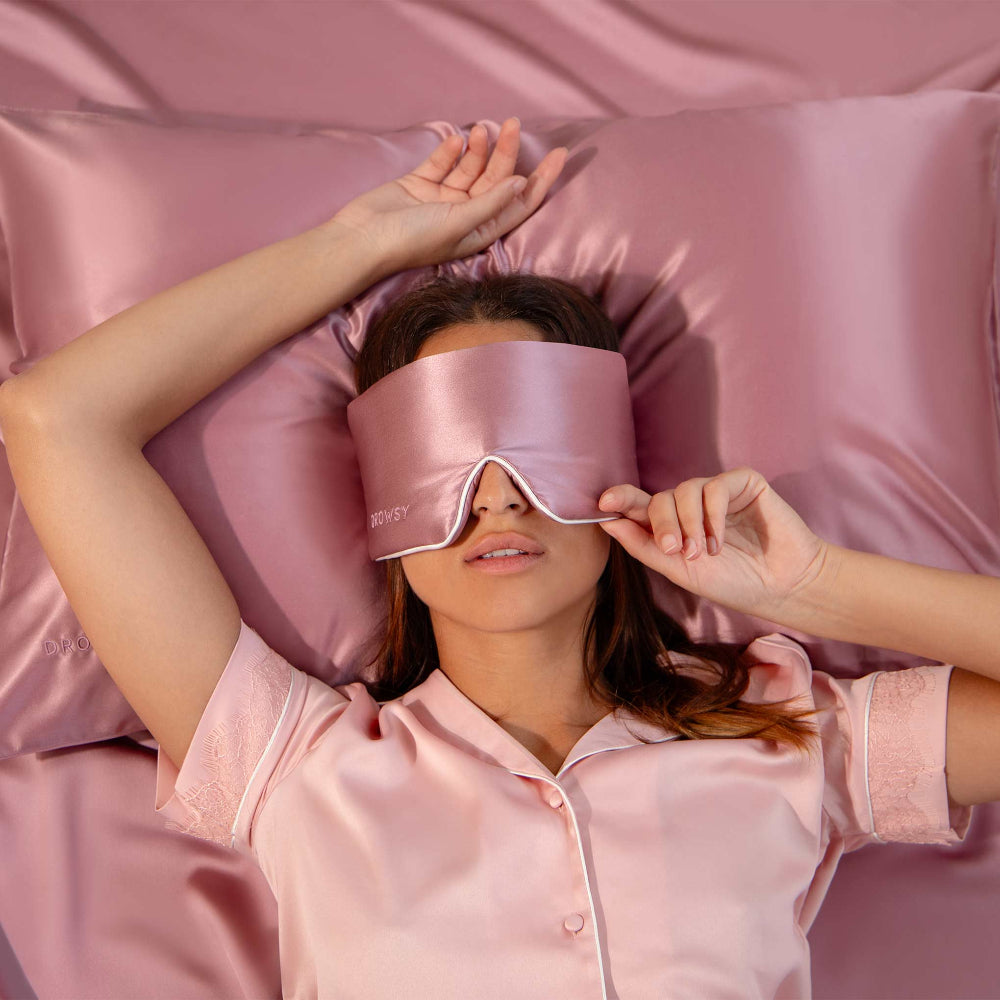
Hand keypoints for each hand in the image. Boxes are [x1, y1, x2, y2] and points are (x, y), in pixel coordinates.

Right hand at [322, 118, 567, 273]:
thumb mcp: (458, 224)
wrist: (363, 239)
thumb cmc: (411, 241)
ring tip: (483, 129)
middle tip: (514, 124)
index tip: (560, 155)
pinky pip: (443, 163)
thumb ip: (491, 203)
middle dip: (507, 153)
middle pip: (496, 180)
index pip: (519, 204)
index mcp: (480, 231)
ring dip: (479, 148)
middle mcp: (465, 216)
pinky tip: (456, 138)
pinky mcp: (420, 184)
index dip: (541, 180)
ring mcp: (442, 200)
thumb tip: (521, 183)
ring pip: (470, 168)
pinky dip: (451, 151)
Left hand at [597, 467, 832, 621]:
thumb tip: (607, 523)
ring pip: (685, 490)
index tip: (604, 503)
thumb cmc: (733, 582)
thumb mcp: (680, 570)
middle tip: (677, 551)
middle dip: (663, 525)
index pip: (639, 506)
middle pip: (659, 499)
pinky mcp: (743, 483)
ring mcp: (717, 493)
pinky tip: (721, 539)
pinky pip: (715, 487)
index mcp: (672, 525)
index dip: (620, 499)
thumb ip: (644, 547)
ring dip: (690, 524)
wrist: (782, 585)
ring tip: (705, 552)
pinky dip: (713, 514)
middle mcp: (691, 506)